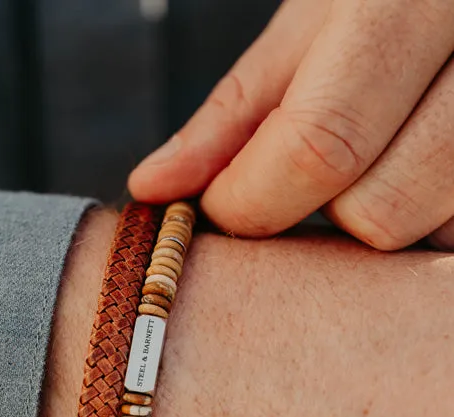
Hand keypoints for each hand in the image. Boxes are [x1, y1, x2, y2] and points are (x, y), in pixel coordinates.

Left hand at [128, 0, 453, 250]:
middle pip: (380, 210)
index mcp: (409, 1)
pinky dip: (426, 218)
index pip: (320, 145)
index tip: (221, 205)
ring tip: (373, 160)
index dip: (252, 198)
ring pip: (429, 231)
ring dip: (377, 217)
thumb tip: (154, 187)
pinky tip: (411, 168)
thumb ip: (231, 115)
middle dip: (321, 214)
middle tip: (305, 180)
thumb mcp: (304, 29)